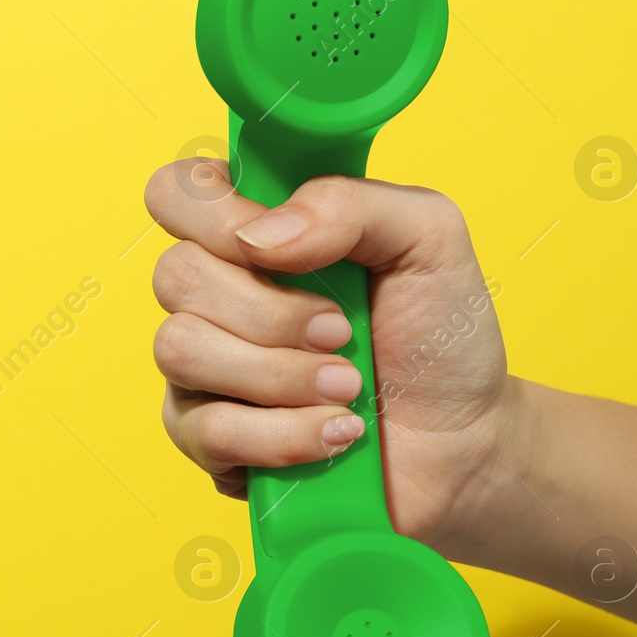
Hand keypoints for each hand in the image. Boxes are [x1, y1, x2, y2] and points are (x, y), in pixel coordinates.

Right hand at [146, 159, 514, 558]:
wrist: (462, 442)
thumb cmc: (438, 336)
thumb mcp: (427, 236)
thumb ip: (347, 203)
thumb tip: (259, 238)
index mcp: (255, 233)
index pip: (175, 194)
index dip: (213, 216)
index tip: (279, 251)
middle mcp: (214, 297)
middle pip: (174, 275)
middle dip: (271, 312)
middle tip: (343, 332)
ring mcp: (203, 371)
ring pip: (180, 351)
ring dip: (280, 375)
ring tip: (347, 388)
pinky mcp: (207, 441)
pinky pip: (207, 430)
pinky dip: (284, 434)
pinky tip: (334, 434)